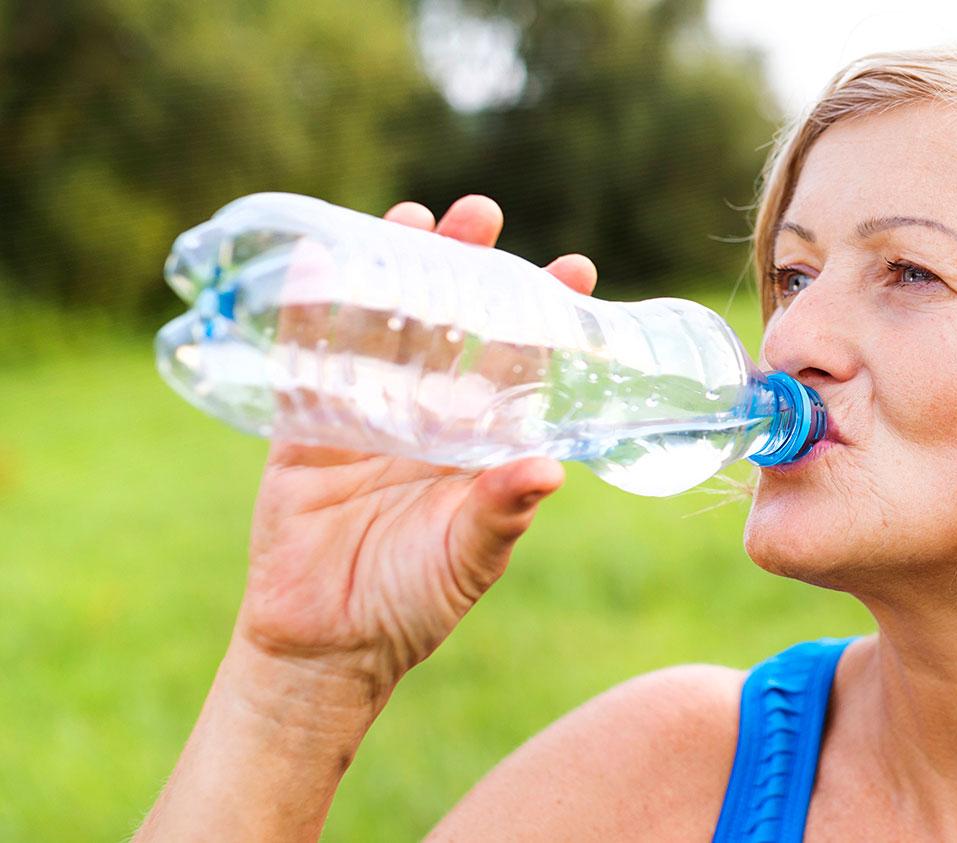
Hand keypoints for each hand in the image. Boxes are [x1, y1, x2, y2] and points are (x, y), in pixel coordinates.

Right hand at [236, 195, 598, 701]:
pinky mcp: (305, 427)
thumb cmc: (414, 604)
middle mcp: (429, 418)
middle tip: (482, 216)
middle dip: (466, 270)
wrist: (327, 647)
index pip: (519, 364)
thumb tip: (551, 468)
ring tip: (412, 217)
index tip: (574, 269)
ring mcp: (366, 416)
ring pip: (383, 328)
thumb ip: (502, 511)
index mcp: (479, 443)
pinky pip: (307, 359)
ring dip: (395, 272)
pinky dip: (310, 310)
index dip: (543, 317)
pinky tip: (317, 258)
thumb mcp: (468, 556)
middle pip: (451, 327)